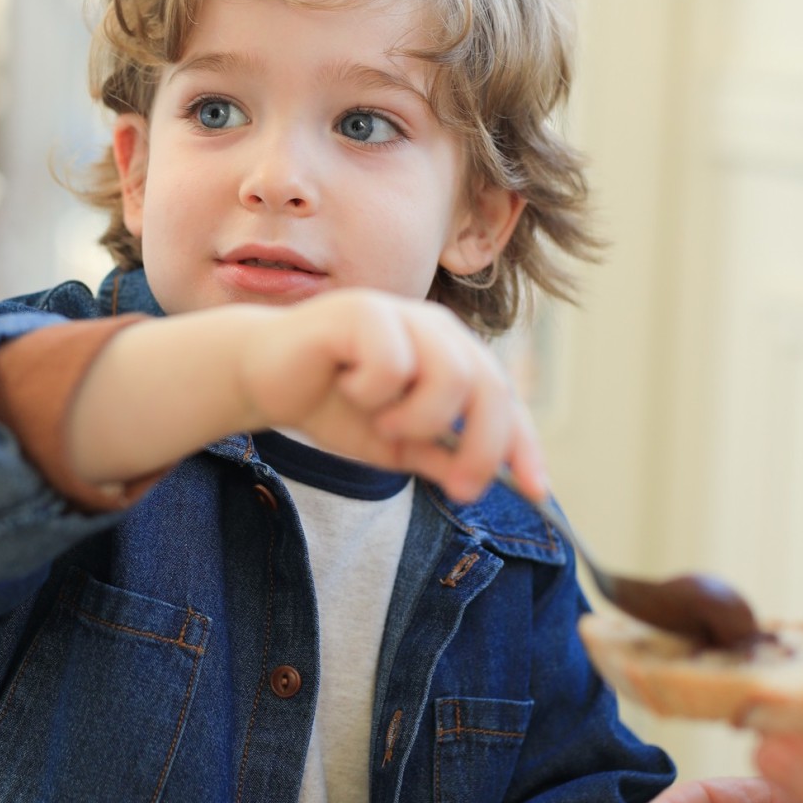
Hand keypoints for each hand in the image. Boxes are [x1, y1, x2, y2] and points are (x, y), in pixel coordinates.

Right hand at [235, 290, 545, 502]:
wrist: (264, 377)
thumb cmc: (332, 403)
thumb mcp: (394, 445)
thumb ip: (438, 456)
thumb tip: (480, 480)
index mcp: (451, 354)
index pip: (504, 398)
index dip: (524, 445)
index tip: (538, 492)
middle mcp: (435, 328)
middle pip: (490, 386)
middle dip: (482, 446)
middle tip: (457, 486)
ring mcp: (402, 314)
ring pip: (450, 375)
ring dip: (418, 418)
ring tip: (382, 422)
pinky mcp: (363, 311)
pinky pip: (392, 364)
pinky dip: (372, 391)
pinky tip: (345, 385)